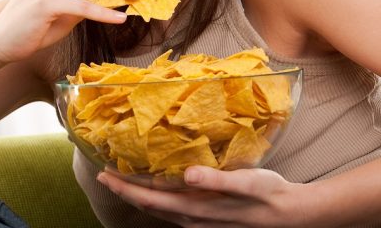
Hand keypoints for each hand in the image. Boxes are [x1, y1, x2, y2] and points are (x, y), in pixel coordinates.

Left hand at [97, 166, 314, 226]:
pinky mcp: (206, 219)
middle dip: (123, 190)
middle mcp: (192, 218)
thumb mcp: (247, 183)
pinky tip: (154, 186)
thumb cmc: (269, 194)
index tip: (103, 173)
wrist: (292, 215)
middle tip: (102, 172)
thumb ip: (217, 180)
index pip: (149, 199)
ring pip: (159, 208)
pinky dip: (156, 198)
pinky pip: (172, 209)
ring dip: (137, 195)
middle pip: (148, 205)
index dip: (124, 188)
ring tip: (121, 177)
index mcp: (196, 208)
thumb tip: (189, 175)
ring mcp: (198, 221)